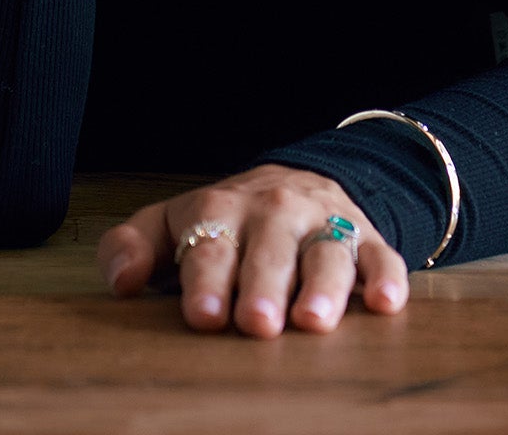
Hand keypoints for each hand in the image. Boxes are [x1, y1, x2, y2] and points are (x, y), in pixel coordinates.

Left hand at [95, 165, 410, 336]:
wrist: (294, 185)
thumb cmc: (224, 221)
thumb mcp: (172, 224)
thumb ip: (135, 245)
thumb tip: (121, 281)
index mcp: (222, 209)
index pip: (212, 244)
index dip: (207, 279)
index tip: (204, 314)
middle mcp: (274, 214)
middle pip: (269, 250)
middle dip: (263, 285)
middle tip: (257, 322)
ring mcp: (324, 225)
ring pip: (327, 253)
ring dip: (323, 287)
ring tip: (313, 321)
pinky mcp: (367, 240)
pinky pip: (381, 258)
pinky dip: (387, 279)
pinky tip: (385, 304)